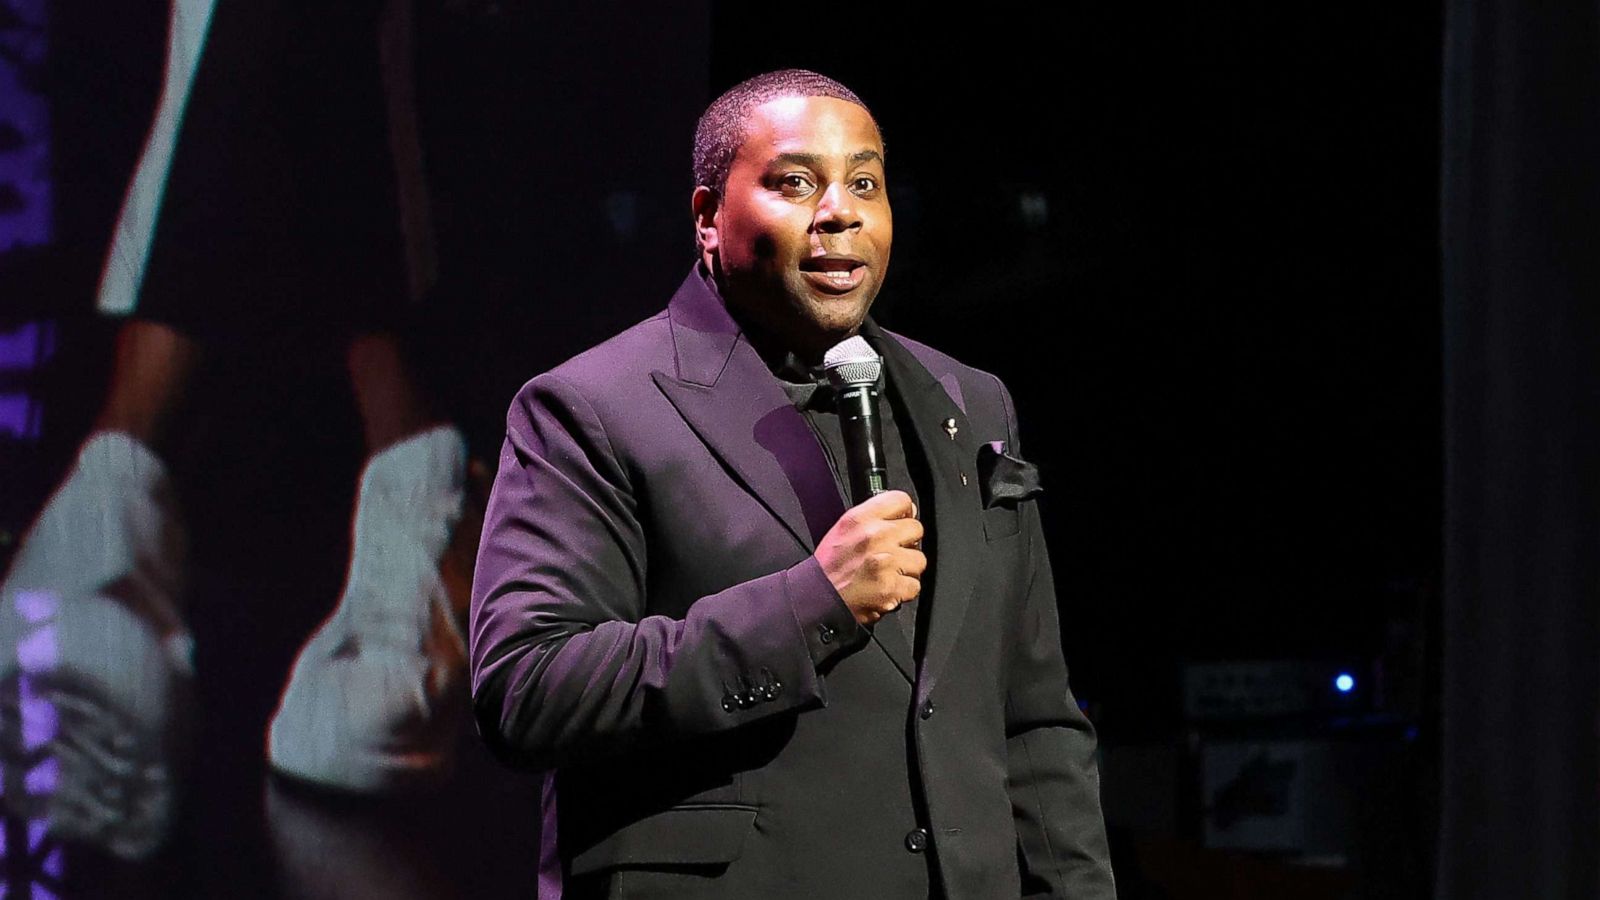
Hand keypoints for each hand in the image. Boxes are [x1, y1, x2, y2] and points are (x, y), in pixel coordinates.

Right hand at [814, 490, 925, 625]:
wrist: (817, 597)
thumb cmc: (829, 566)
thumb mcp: (844, 528)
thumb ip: (874, 517)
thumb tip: (906, 512)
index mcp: (861, 518)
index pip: (901, 500)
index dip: (905, 512)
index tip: (902, 522)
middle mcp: (875, 536)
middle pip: (916, 529)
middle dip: (907, 543)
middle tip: (893, 553)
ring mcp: (886, 562)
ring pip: (919, 560)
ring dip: (907, 569)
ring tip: (888, 573)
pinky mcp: (891, 586)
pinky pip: (914, 585)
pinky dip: (903, 591)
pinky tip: (887, 588)